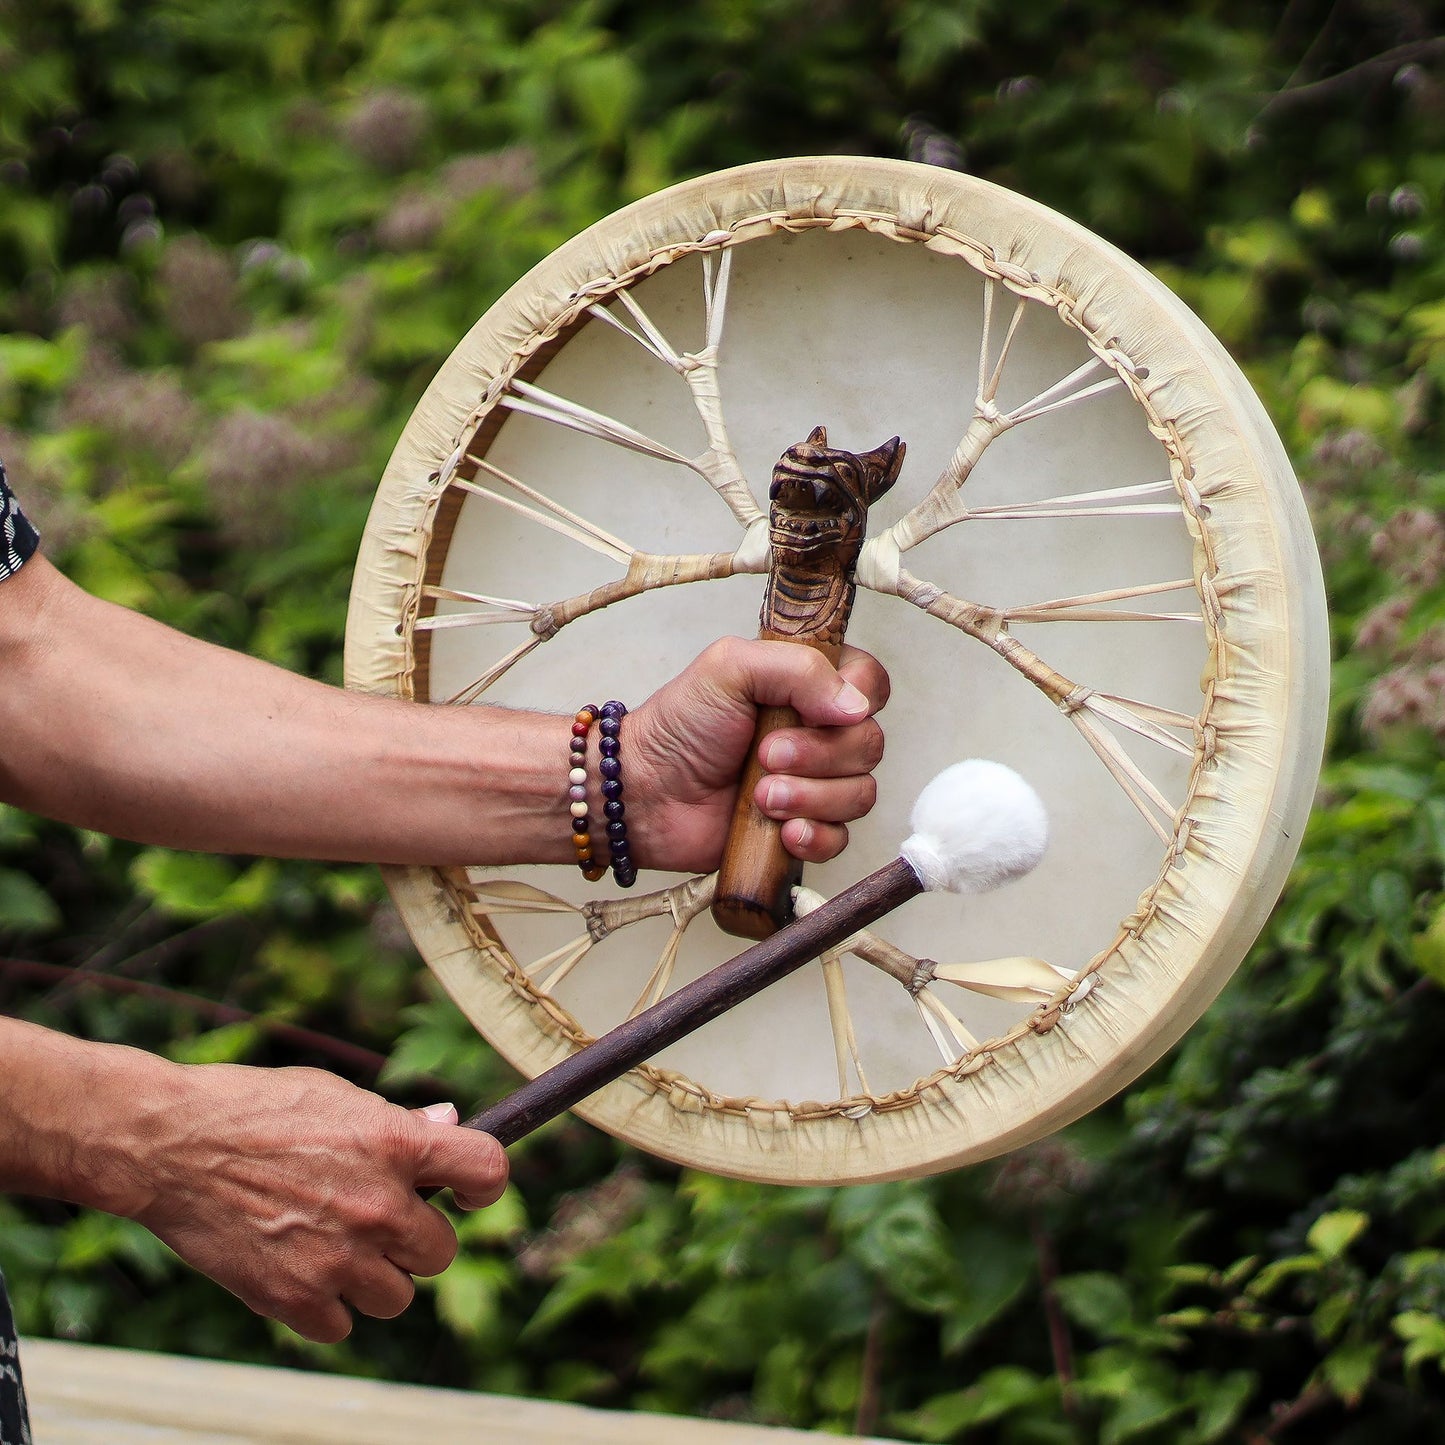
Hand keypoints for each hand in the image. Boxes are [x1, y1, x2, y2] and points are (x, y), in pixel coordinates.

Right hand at [120, 1065, 505, 1342]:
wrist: (170, 1145)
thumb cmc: (253, 1108)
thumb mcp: (336, 1097)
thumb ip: (397, 1123)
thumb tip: (449, 1125)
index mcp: (396, 1146)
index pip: (486, 1172)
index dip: (483, 1186)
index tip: (466, 1192)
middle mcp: (379, 1206)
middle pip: (439, 1252)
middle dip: (414, 1238)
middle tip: (374, 1218)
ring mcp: (339, 1258)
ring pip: (396, 1297)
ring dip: (374, 1277)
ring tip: (332, 1243)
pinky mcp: (294, 1299)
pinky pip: (342, 1325)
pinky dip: (327, 1306)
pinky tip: (299, 1268)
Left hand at [625, 637, 888, 873]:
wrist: (646, 792)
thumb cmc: (680, 725)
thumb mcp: (729, 667)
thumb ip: (797, 668)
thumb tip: (855, 705)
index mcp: (809, 686)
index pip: (871, 685)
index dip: (856, 700)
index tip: (815, 711)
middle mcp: (820, 733)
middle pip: (869, 744)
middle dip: (819, 755)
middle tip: (765, 756)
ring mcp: (814, 783)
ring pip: (859, 794)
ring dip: (810, 797)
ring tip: (761, 796)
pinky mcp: (803, 828)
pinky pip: (840, 839)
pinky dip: (815, 836)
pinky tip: (783, 833)